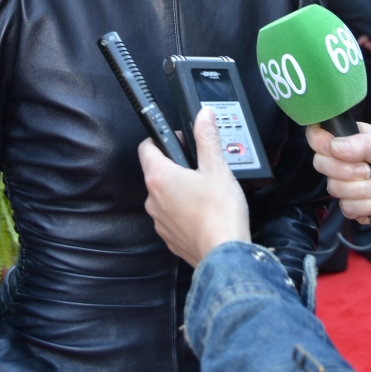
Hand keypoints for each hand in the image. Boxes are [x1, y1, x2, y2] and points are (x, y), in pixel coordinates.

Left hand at [138, 107, 250, 267]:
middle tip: (201, 165)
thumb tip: (203, 116)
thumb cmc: (219, 213)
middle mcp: (153, 199)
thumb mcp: (216, 167)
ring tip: (206, 190)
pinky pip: (172, 216)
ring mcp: (159, 220)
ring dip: (181, 189)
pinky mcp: (169, 237)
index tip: (180, 140)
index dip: (163, 139)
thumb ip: (207, 138)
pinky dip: (184, 211)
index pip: (147, 147)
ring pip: (165, 195)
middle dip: (177, 165)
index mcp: (159, 178)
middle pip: (158, 171)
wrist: (223, 255)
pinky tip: (204, 211)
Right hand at [306, 122, 370, 231]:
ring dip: (365, 191)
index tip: (334, 150)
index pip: (318, 136)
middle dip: (348, 172)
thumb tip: (335, 146)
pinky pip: (347, 208)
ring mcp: (347, 184)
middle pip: (321, 164)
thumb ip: (363, 144)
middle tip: (370, 170)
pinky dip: (370, 206)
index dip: (320, 143)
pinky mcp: (353, 206)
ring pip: (335, 189)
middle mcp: (344, 160)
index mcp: (350, 139)